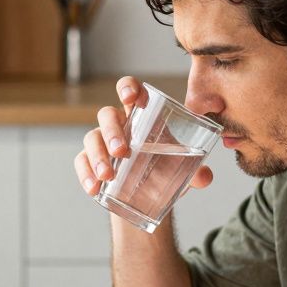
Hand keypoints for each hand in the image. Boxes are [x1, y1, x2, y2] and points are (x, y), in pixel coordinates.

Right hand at [74, 76, 213, 196]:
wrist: (148, 198)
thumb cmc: (164, 171)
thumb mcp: (182, 171)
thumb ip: (195, 172)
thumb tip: (205, 177)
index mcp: (141, 116)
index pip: (130, 90)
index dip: (127, 88)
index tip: (130, 98)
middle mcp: (118, 125)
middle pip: (106, 114)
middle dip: (112, 131)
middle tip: (122, 152)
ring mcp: (101, 143)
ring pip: (91, 138)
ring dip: (98, 156)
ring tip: (108, 176)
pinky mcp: (89, 163)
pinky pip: (81, 162)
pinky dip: (86, 174)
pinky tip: (94, 188)